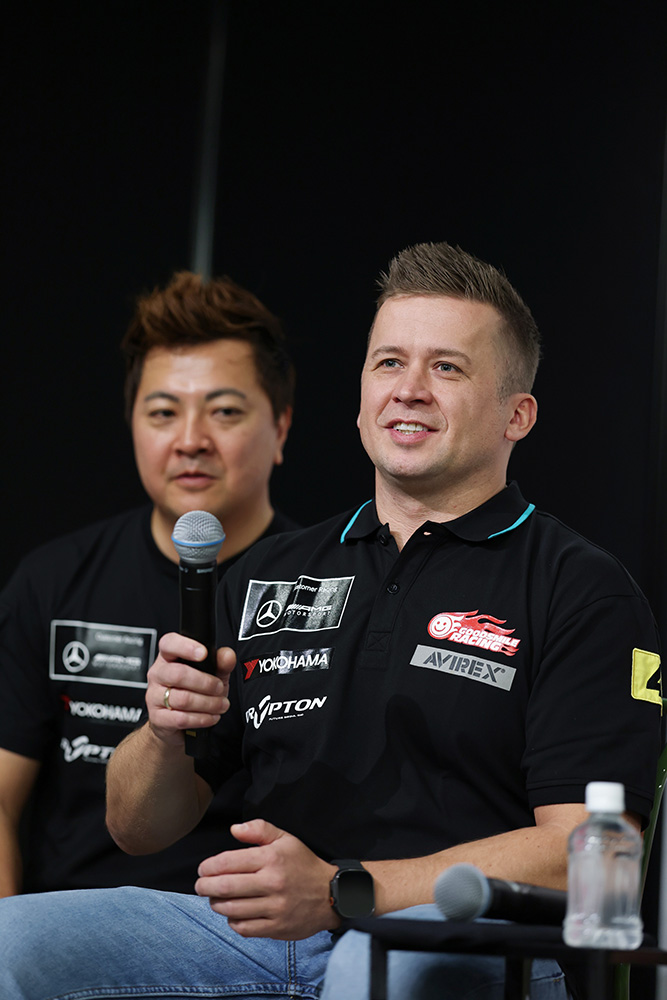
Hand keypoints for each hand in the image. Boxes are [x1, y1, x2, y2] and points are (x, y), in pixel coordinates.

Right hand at [145, 633, 234, 746]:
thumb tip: (227, 655)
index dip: (185, 646)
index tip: (203, 653)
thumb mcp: (211, 674)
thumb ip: (221, 664)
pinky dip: (202, 718)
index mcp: (168, 657)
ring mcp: (154, 696)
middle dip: (205, 683)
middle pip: (178, 674)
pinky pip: (181, 718)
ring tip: (220, 704)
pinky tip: (211, 716)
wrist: (175, 722)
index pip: (169, 643)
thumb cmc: (192, 692)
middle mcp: (158, 674)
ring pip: (182, 699)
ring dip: (208, 703)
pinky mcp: (157, 718)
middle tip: (220, 688)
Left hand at [194, 819, 339, 939]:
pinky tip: (233, 913)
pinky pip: (244, 927)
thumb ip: (259, 830)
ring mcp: (274, 907)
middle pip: (225, 887)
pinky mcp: (277, 928)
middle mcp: (272, 883)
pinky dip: (233, 921)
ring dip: (216, 904)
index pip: (229, 862)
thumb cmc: (303, 864)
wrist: (331, 894)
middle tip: (200, 885)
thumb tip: (234, 829)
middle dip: (205, 886)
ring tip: (215, 899)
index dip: (209, 866)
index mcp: (272, 858)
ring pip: (232, 909)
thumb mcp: (285, 839)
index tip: (203, 869)